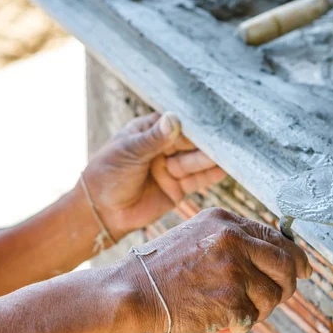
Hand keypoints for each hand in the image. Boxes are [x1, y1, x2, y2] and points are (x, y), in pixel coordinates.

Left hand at [82, 112, 225, 239]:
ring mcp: (172, 167)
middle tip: (227, 137)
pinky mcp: (178, 188)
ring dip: (212, 157)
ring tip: (230, 153)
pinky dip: (211, 175)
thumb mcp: (129, 152)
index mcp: (149, 130)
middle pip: (190, 142)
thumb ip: (154, 139)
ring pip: (196, 160)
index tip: (212, 119)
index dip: (194, 123)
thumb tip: (174, 119)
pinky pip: (197, 179)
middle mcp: (164, 147)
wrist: (101, 212)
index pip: (176, 123)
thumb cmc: (107, 175)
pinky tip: (225, 169)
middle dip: (207, 141)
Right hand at [123, 208, 311, 332]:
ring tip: (232, 314)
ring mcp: (234, 269)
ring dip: (257, 311)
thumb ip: (232, 241)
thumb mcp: (198, 237)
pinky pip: (252, 318)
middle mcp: (234, 239)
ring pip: (272, 296)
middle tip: (276, 298)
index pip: (275, 236)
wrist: (133, 291)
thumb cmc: (161, 270)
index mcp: (226, 221)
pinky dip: (239, 328)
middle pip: (286, 264)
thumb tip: (271, 258)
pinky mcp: (232, 299)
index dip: (296, 256)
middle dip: (287, 285)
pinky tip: (220, 326)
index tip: (303, 270)